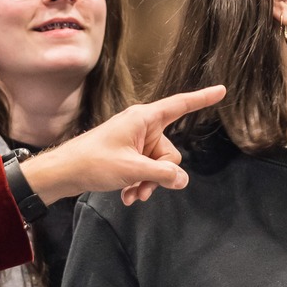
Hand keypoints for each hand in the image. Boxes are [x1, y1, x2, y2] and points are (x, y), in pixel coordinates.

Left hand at [20, 85, 226, 207]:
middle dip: (160, 173)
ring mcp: (134, 141)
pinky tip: (128, 196)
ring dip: (148, 182)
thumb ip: (161, 174)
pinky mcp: (127, 154)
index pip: (180, 105)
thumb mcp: (132, 169)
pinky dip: (139, 183)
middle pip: (170, 151)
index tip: (222, 90)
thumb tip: (182, 180)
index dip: (202, 99)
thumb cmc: (93, 163)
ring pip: (158, 165)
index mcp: (143, 118)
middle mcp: (141, 126)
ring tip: (133, 195)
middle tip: (143, 187)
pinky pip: (145, 169)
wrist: (64, 173)